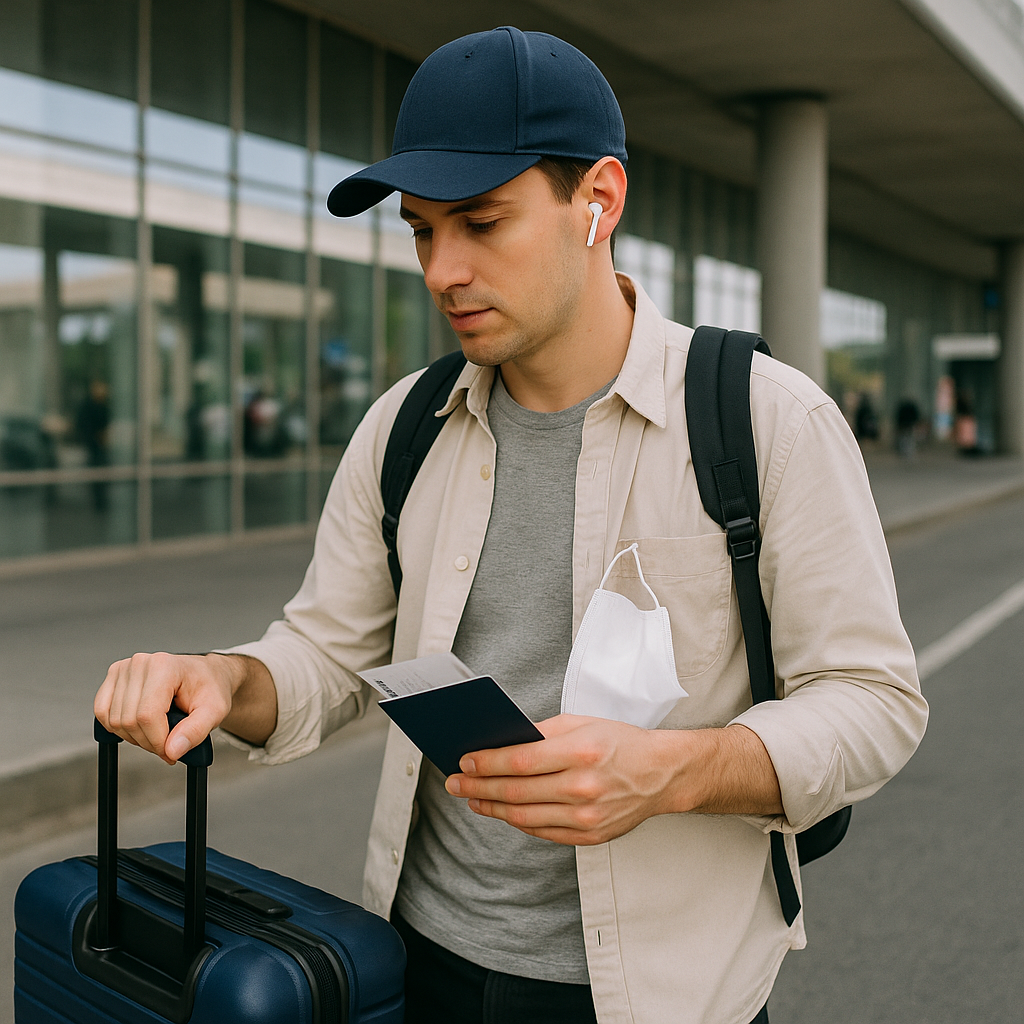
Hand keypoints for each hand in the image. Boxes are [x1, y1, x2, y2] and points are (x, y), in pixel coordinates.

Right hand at [94, 652, 256, 764]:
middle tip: (168, 745)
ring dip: (134, 737)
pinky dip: (118, 728)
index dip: (157, 741)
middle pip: (129, 721)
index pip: (147, 716)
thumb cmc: (210, 689)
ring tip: (158, 733)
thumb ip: (195, 732)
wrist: (205, 675)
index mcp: (164, 666)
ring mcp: (123, 669)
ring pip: (114, 721)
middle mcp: (139, 663)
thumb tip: (172, 751)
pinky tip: (140, 727)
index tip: (172, 753)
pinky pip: (102, 713)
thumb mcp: (215, 711)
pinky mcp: (113, 678)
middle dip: (148, 742)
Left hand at [443, 714, 692, 845]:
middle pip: (516, 791)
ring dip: (491, 808)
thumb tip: (499, 743)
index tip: (464, 761)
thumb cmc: (618, 742)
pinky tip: (502, 811)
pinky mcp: (590, 836)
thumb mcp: (581, 723)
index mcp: (581, 752)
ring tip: (472, 798)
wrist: (660, 774)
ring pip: (524, 816)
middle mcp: (583, 787)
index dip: (487, 763)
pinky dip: (517, 821)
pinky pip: (542, 832)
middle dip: (477, 787)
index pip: (520, 761)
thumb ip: (541, 733)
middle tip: (454, 783)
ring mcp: (587, 816)